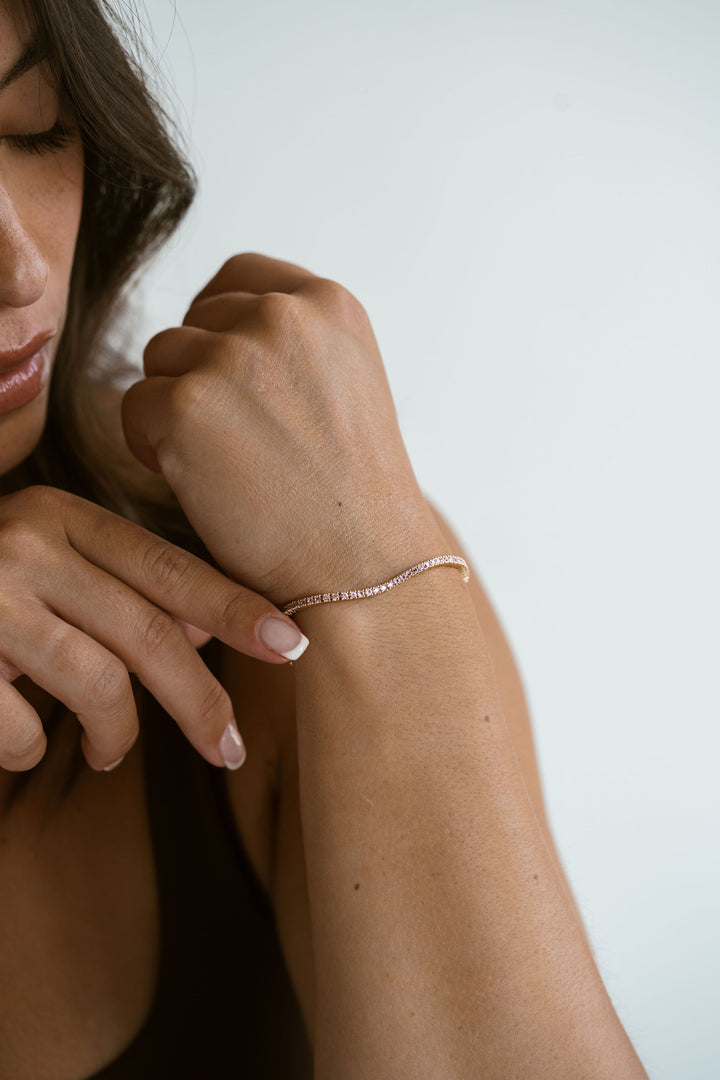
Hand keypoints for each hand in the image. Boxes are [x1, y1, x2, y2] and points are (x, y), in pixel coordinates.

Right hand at [0, 485, 307, 772]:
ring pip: (99, 683)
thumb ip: (123, 587)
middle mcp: (27, 546)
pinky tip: (28, 748)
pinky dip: (33, 751)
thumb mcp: (49, 563)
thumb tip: (205, 632)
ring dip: (118, 734)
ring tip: (108, 752)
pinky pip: (23, 729)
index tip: (293, 646)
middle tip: (228, 748)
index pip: (168, 567)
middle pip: (149, 630)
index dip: (235, 609)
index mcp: (60, 516)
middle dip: (201, 699)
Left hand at [120, 252, 441, 605]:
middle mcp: (283, 316)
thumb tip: (213, 328)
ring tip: (224, 465)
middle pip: (195, 322)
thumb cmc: (351, 496)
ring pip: (161, 360)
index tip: (233, 381)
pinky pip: (134, 407)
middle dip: (201, 376)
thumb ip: (292, 343)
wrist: (362, 567)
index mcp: (329, 303)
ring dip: (176, 409)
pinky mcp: (187, 405)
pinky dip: (152, 446)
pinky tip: (199, 484)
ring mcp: (234, 357)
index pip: (240, 278)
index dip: (223, 329)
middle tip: (237, 443)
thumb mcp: (346, 385)